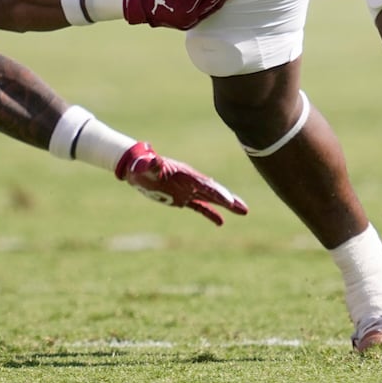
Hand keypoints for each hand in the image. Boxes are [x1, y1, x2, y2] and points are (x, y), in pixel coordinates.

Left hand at [115, 141, 248, 225]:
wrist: (137, 169)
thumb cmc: (141, 167)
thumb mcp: (146, 167)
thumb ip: (151, 165)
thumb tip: (152, 160)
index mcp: (186, 175)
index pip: (205, 185)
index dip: (218, 193)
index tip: (230, 201)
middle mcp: (191, 182)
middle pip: (214, 191)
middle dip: (229, 200)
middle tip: (244, 208)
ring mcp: (188, 190)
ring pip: (211, 198)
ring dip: (226, 205)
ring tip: (243, 211)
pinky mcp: (183, 198)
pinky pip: (200, 206)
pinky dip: (211, 213)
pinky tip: (220, 222)